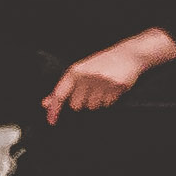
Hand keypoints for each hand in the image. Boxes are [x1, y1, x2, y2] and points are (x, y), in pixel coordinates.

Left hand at [40, 40, 158, 124]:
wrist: (129, 54)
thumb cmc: (103, 63)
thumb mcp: (80, 71)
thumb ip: (63, 88)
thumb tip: (46, 103)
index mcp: (75, 71)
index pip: (60, 94)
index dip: (54, 109)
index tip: (52, 121)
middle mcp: (87, 76)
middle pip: (77, 105)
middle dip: (82, 102)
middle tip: (91, 91)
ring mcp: (102, 82)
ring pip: (93, 106)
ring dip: (97, 101)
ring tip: (104, 88)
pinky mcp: (116, 86)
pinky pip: (108, 104)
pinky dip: (109, 100)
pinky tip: (112, 89)